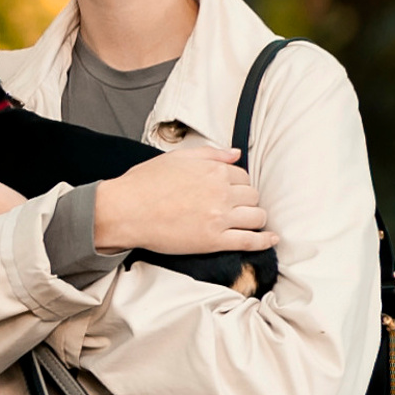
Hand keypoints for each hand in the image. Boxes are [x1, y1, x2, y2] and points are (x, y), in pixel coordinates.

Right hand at [89, 146, 273, 259]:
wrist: (123, 212)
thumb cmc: (142, 185)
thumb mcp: (176, 158)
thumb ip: (210, 154)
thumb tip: (235, 154)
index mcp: (214, 171)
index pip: (243, 177)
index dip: (237, 186)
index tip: (228, 193)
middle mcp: (221, 193)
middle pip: (253, 196)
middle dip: (246, 202)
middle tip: (232, 209)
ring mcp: (219, 218)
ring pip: (256, 217)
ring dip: (254, 219)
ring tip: (245, 223)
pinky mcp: (213, 240)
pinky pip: (249, 240)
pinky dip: (264, 241)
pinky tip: (271, 240)